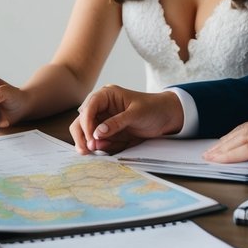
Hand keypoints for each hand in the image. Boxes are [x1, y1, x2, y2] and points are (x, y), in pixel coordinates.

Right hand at [69, 85, 183, 154]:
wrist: (166, 117)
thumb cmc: (153, 108)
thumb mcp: (136, 114)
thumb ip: (116, 123)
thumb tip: (97, 133)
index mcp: (106, 95)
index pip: (89, 107)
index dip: (86, 122)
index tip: (91, 137)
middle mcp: (101, 107)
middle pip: (81, 121)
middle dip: (83, 135)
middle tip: (88, 150)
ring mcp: (103, 120)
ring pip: (85, 132)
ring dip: (88, 143)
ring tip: (95, 152)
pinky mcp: (107, 132)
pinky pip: (97, 141)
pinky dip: (99, 147)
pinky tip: (104, 151)